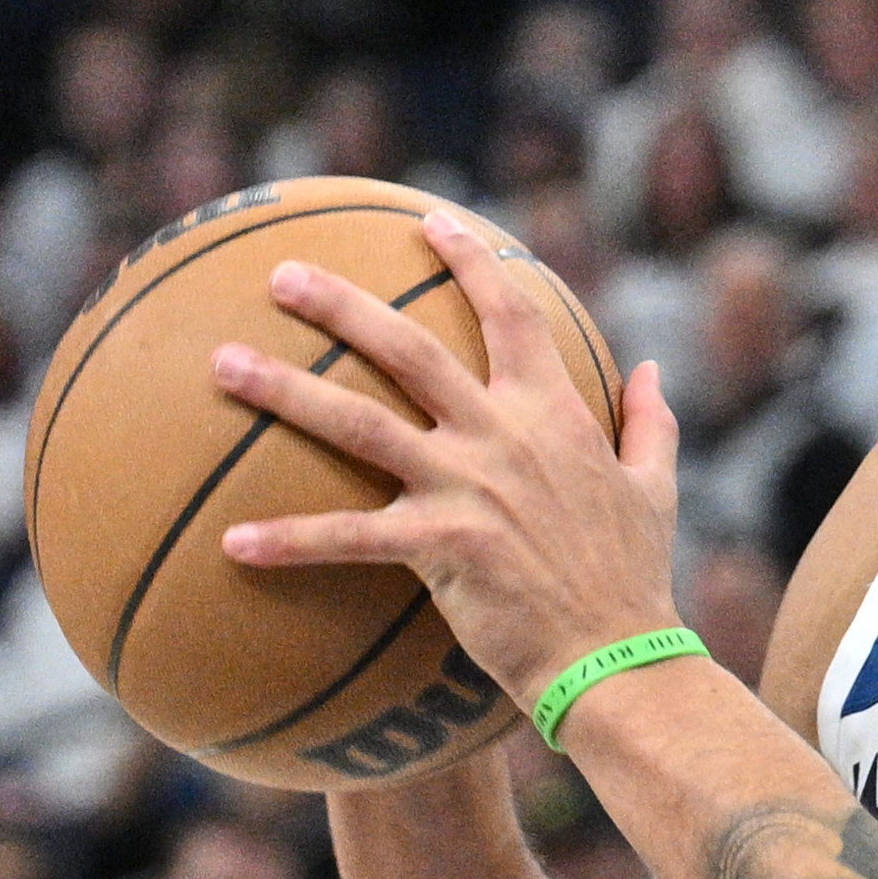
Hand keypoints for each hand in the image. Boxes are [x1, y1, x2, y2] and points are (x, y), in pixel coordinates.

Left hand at [210, 211, 687, 720]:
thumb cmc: (635, 579)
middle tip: (280, 275)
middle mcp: (503, 435)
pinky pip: (347, 538)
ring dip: (285, 390)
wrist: (619, 657)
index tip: (429, 221)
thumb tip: (655, 370)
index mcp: (555, 413)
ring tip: (221, 365)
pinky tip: (231, 542)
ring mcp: (467, 487)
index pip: (511, 313)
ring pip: (358, 421)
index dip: (470, 261)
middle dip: (340, 304)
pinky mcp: (439, 548)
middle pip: (408, 348)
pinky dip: (289, 540)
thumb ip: (651, 424)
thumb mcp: (656, 489)